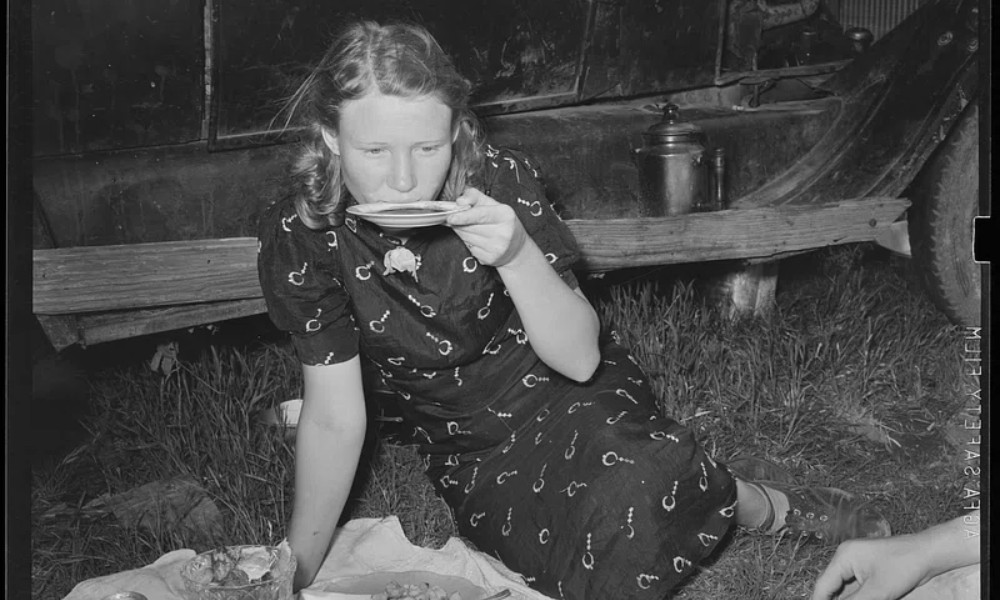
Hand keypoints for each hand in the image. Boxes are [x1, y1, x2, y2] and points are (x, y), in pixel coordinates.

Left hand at [446, 187, 527, 266]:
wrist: (516, 247)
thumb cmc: (501, 222)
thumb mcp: (492, 204)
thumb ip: (474, 196)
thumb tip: (459, 201)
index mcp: (505, 215)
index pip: (480, 215)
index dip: (463, 216)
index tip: (450, 218)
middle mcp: (503, 232)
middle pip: (469, 227)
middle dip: (458, 222)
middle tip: (453, 218)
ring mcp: (497, 248)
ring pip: (466, 238)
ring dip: (462, 231)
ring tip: (469, 227)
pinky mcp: (490, 259)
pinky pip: (469, 248)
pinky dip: (468, 243)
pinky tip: (476, 239)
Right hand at [811, 535, 931, 599]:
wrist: (928, 554)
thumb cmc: (903, 567)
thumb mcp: (878, 591)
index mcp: (843, 557)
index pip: (823, 585)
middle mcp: (846, 558)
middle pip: (831, 587)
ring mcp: (856, 564)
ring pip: (843, 589)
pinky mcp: (867, 570)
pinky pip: (854, 588)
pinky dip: (855, 598)